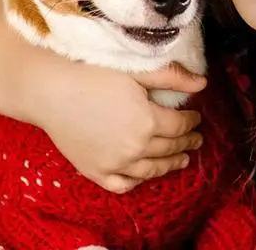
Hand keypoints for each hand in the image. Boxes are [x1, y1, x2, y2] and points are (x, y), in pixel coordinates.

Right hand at [32, 61, 206, 192]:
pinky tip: (145, 174)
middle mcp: (134, 147)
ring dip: (170, 165)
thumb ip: (172, 78)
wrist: (52, 92)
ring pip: (151, 170)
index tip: (197, 117)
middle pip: (169, 148)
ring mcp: (114, 164)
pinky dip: (137, 181)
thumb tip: (203, 84)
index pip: (180, 125)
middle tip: (196, 140)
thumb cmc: (94, 75)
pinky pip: (123, 185)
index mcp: (148, 120)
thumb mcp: (138, 71)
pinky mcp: (95, 172)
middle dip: (186, 143)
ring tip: (181, 160)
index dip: (192, 121)